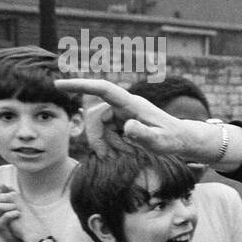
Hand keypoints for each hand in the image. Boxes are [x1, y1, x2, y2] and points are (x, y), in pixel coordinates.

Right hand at [0, 184, 26, 241]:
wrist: (15, 237)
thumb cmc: (13, 219)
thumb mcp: (11, 204)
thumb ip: (7, 194)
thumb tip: (3, 184)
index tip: (3, 188)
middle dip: (3, 195)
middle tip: (13, 196)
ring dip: (11, 205)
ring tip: (17, 208)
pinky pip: (5, 216)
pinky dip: (13, 213)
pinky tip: (18, 213)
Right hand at [54, 78, 220, 161]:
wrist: (182, 139)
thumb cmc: (173, 139)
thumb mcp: (161, 142)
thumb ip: (145, 135)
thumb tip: (127, 126)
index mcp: (133, 103)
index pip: (103, 88)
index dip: (81, 84)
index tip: (59, 84)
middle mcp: (125, 105)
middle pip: (97, 117)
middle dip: (98, 138)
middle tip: (112, 157)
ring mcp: (123, 113)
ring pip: (100, 128)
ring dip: (108, 145)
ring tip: (129, 154)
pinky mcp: (122, 121)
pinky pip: (106, 133)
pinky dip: (112, 146)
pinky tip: (127, 153)